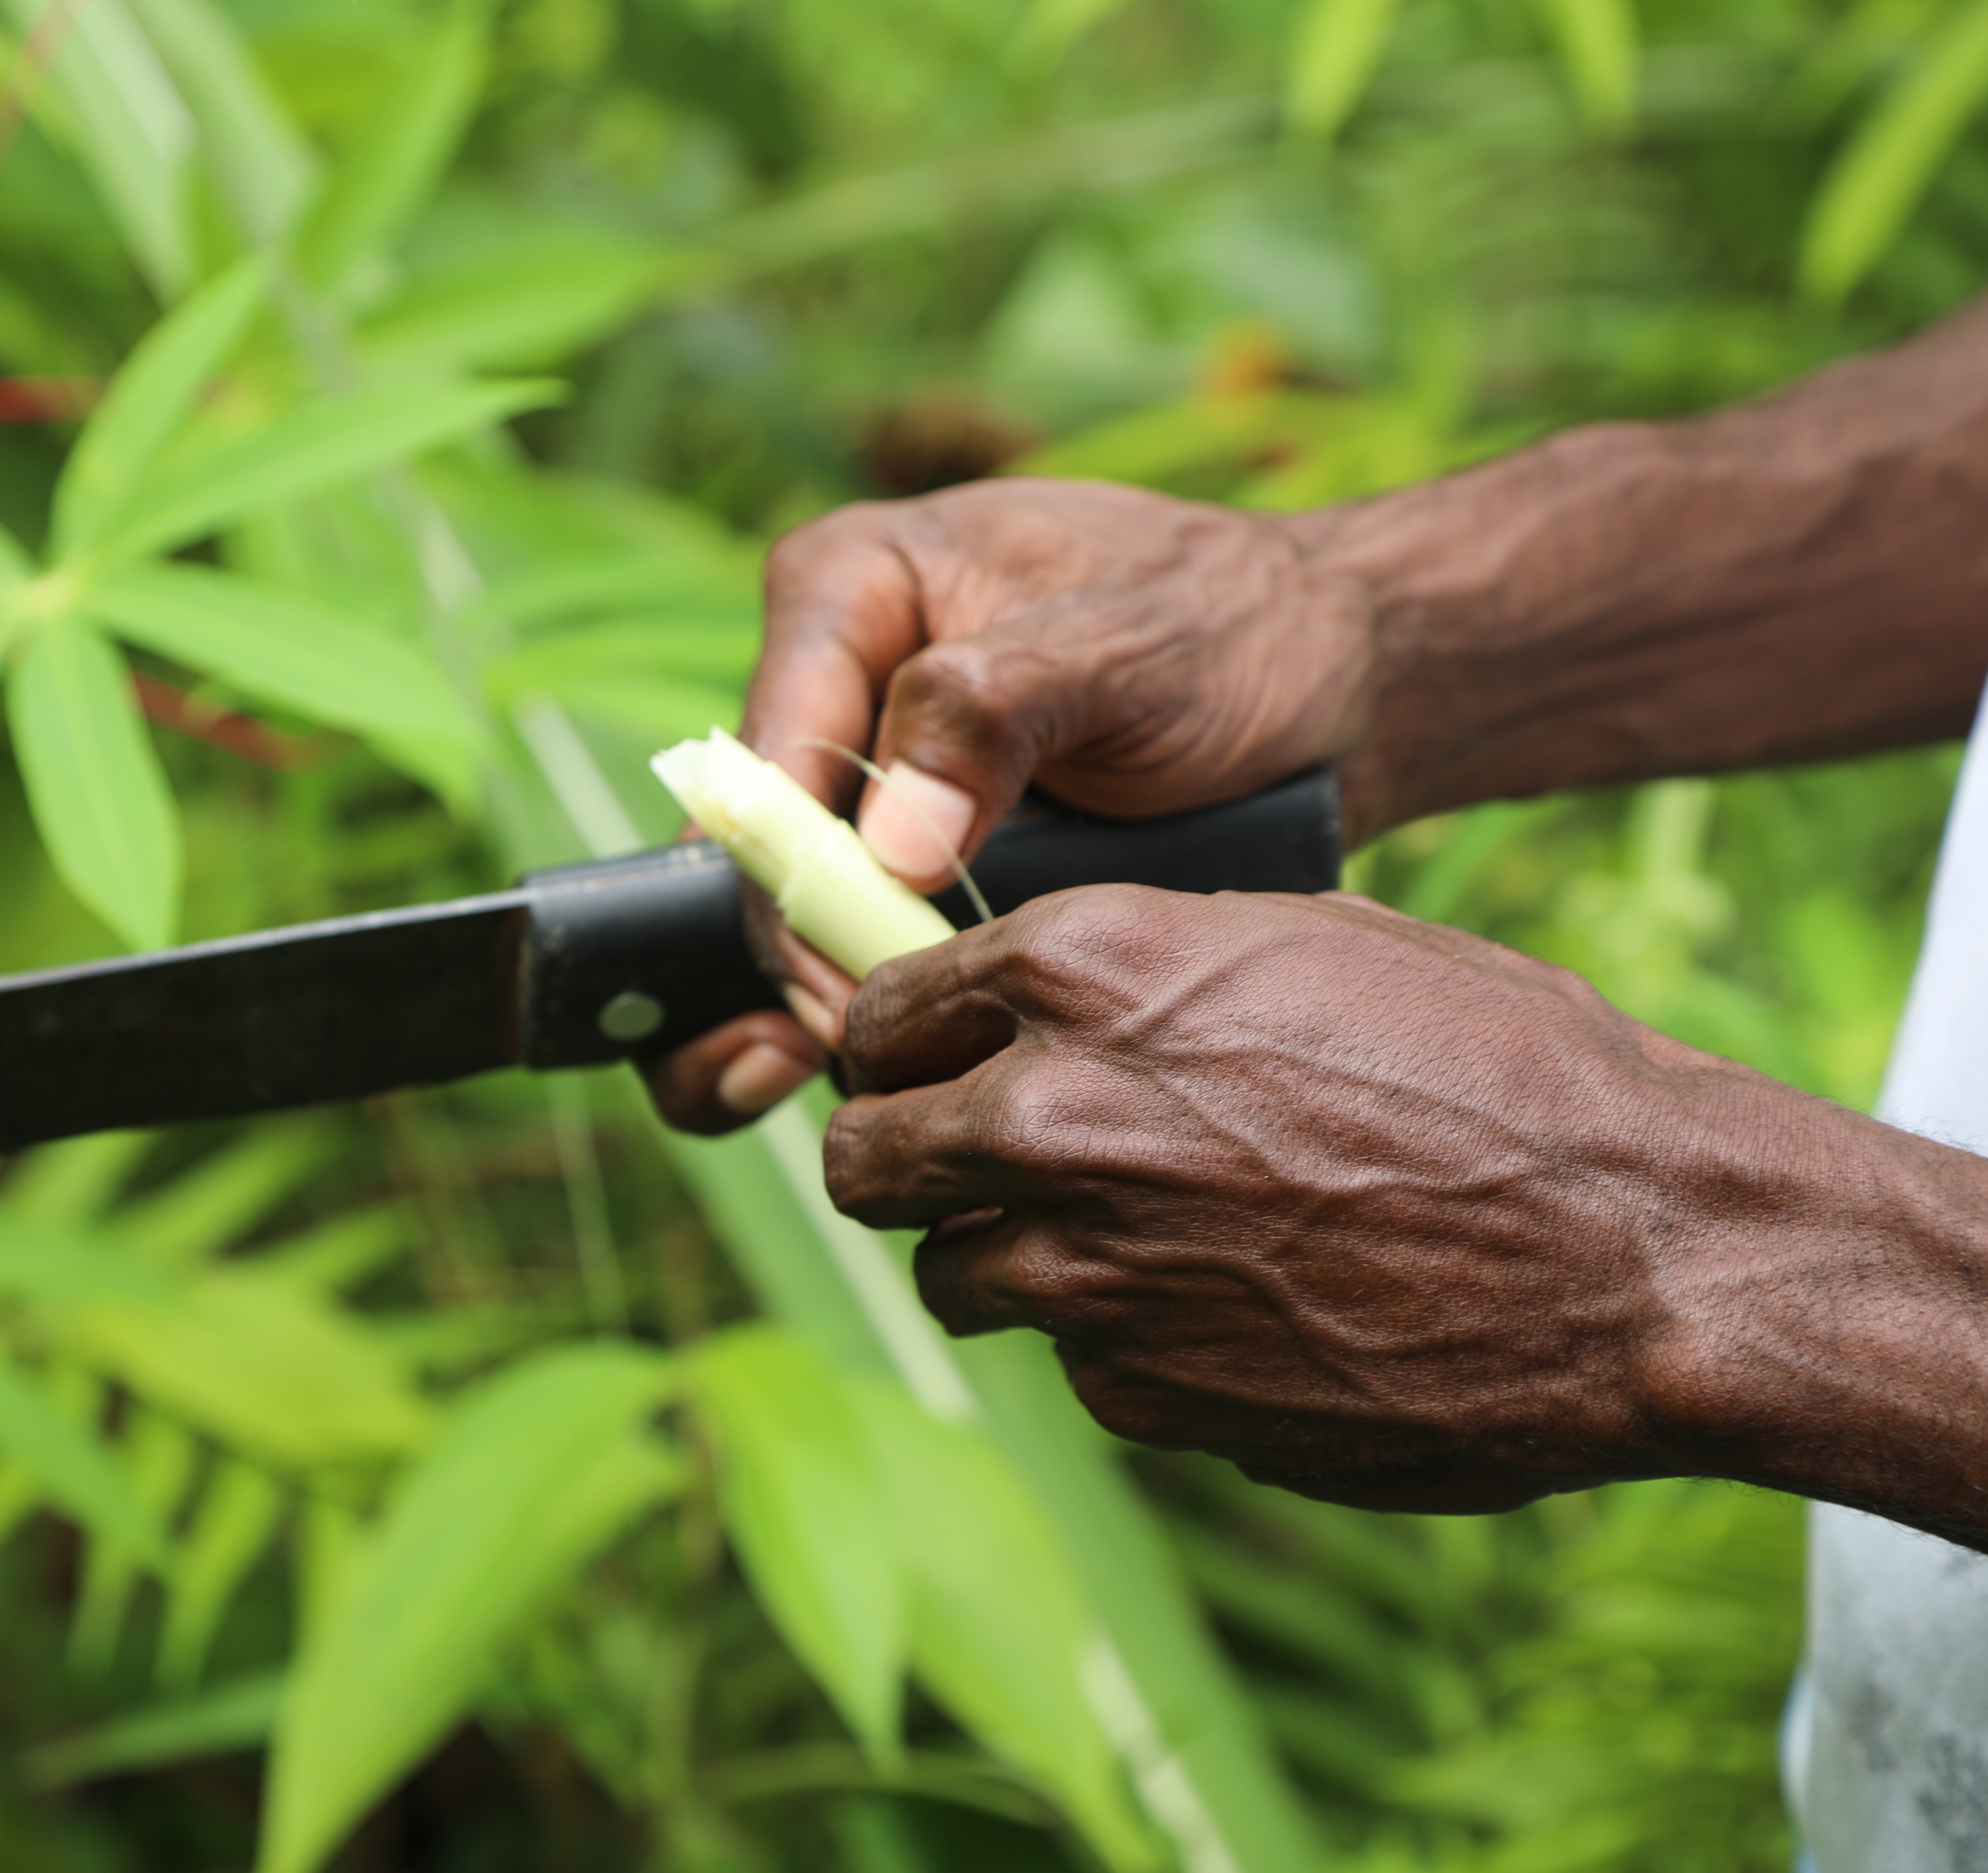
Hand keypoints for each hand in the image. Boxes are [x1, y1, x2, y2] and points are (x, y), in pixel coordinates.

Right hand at [644, 479, 1380, 1134]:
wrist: (1322, 680)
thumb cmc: (1232, 629)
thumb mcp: (1130, 645)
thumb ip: (996, 711)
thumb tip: (889, 844)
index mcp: (845, 587)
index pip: (767, 762)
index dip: (793, 890)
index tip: (860, 993)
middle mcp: (827, 679)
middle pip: (745, 848)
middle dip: (781, 964)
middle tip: (854, 1065)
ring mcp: (857, 773)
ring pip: (769, 908)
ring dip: (787, 1007)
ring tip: (848, 1089)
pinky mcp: (899, 850)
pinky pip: (834, 936)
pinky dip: (848, 1010)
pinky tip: (885, 1076)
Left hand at [820, 885, 1801, 1513]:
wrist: (1642, 1251)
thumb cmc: (1502, 1067)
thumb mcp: (1302, 947)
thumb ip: (1129, 979)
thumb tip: (1024, 1011)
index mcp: (1082, 970)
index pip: (881, 1014)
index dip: (902, 1045)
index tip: (929, 1066)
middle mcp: (1050, 1115)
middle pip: (865, 1160)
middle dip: (906, 1160)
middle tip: (969, 1167)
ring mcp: (1087, 1271)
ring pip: (952, 1274)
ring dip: (1014, 1259)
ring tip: (1144, 1237)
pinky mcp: (1141, 1394)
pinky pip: (1078, 1363)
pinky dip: (1130, 1342)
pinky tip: (1245, 1306)